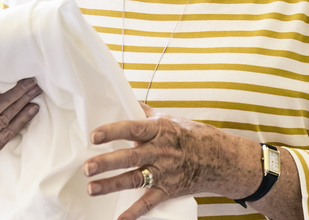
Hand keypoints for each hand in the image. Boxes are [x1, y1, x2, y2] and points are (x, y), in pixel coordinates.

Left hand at [83, 104, 262, 219]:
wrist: (221, 159)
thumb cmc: (194, 136)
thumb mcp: (172, 120)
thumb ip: (148, 115)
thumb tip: (130, 102)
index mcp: (161, 131)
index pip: (133, 128)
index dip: (113, 131)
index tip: (95, 136)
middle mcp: (162, 152)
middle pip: (130, 157)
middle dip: (107, 163)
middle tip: (87, 168)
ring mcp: (166, 172)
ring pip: (135, 179)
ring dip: (112, 185)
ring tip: (92, 188)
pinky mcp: (169, 189)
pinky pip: (150, 202)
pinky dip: (135, 212)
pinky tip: (120, 218)